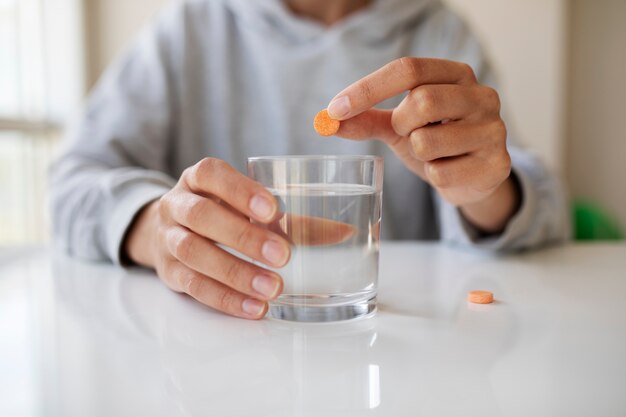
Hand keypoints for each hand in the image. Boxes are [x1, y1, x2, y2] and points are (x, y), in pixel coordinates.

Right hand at [124, 158, 291, 318]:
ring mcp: (167, 238)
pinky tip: (254, 307)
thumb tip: (345, 233)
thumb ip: (291, 219)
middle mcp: (178, 204)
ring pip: (193, 252)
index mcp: (198, 179)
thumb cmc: (219, 213)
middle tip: (282, 255)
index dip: (240, 191)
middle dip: (243, 237)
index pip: (212, 175)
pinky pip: (192, 285)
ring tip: (272, 289)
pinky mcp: (168, 271)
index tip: (274, 210)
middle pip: (201, 216)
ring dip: (235, 273)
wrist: (162, 231)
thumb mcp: (245, 207)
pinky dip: (225, 298)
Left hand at [327, 57, 519, 232]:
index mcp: (457, 75)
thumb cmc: (436, 141)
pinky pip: (441, 173)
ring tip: (433, 153)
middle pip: (421, 101)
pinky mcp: (496, 164)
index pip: (408, 69)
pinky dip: (433, 175)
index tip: (335, 109)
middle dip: (401, 124)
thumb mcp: (400, 126)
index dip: (368, 89)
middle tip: (407, 133)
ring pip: (427, 141)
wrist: (474, 178)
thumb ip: (366, 119)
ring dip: (418, 153)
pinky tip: (448, 171)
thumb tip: (325, 121)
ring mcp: (493, 130)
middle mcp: (482, 96)